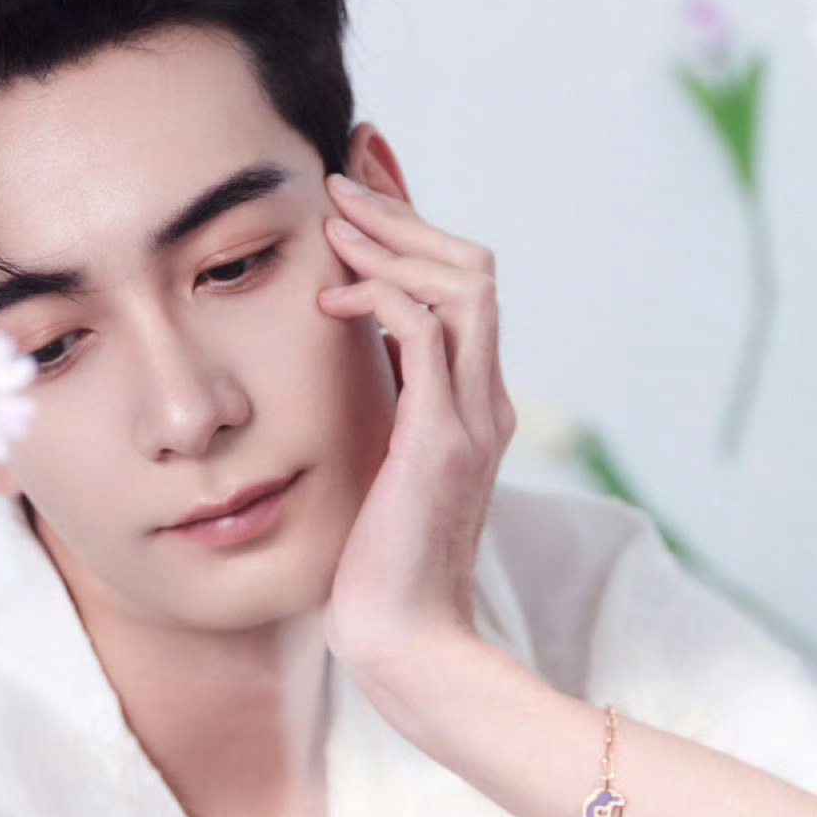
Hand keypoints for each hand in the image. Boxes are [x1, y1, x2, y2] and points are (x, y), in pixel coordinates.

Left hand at [316, 170, 516, 689]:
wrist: (405, 639)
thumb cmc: (377, 565)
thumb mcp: (376, 465)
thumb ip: (378, 410)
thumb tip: (344, 358)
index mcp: (472, 403)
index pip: (460, 285)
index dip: (414, 224)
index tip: (361, 182)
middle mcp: (486, 400)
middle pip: (470, 267)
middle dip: (403, 212)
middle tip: (341, 177)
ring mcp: (472, 418)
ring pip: (462, 285)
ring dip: (394, 241)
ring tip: (334, 219)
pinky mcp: (443, 441)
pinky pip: (427, 336)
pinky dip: (382, 298)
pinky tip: (331, 298)